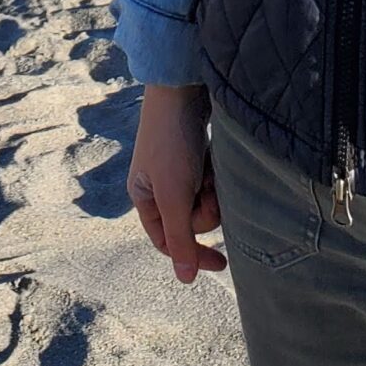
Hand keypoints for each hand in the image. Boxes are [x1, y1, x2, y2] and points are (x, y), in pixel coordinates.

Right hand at [127, 82, 226, 283]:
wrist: (184, 86)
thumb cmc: (173, 141)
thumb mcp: (174, 194)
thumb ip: (180, 237)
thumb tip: (185, 279)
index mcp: (142, 196)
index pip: (166, 241)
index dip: (192, 254)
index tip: (222, 262)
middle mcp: (157, 185)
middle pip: (190, 221)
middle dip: (203, 209)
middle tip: (206, 189)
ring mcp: (177, 168)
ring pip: (203, 200)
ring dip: (212, 190)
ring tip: (210, 169)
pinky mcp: (195, 153)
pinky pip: (211, 180)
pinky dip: (217, 174)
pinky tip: (215, 158)